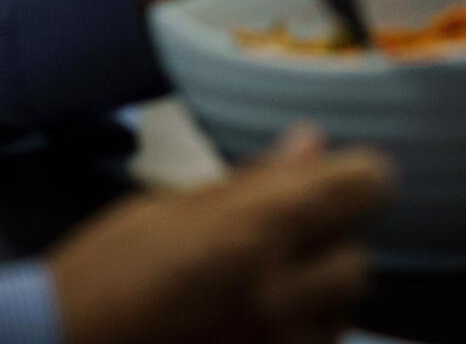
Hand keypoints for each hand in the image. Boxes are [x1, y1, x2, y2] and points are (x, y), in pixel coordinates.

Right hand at [51, 126, 393, 343]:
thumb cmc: (104, 272)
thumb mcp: (168, 208)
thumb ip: (251, 182)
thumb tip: (312, 141)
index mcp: (253, 232)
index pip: (361, 189)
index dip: (354, 177)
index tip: (336, 177)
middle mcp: (280, 296)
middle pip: (356, 263)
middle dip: (328, 248)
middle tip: (283, 241)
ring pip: (338, 317)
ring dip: (316, 298)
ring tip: (263, 288)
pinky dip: (297, 332)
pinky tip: (255, 323)